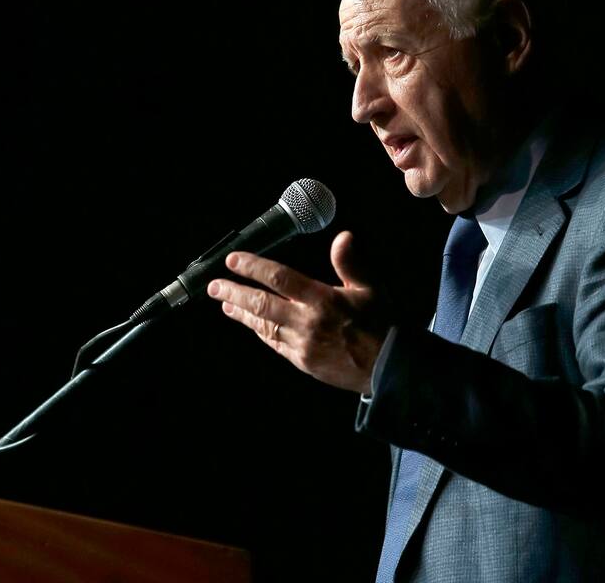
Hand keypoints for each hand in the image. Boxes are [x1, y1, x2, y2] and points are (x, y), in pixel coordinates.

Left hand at [205, 230, 388, 394]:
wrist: (390, 367)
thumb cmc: (383, 324)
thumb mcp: (371, 288)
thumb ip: (351, 262)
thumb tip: (343, 236)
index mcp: (322, 300)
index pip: (279, 278)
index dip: (253, 268)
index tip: (234, 260)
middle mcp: (307, 322)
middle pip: (261, 304)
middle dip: (234, 292)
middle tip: (214, 285)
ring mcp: (302, 345)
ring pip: (263, 326)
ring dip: (242, 313)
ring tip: (225, 303)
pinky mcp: (303, 361)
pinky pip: (274, 344)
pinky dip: (259, 332)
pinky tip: (250, 323)